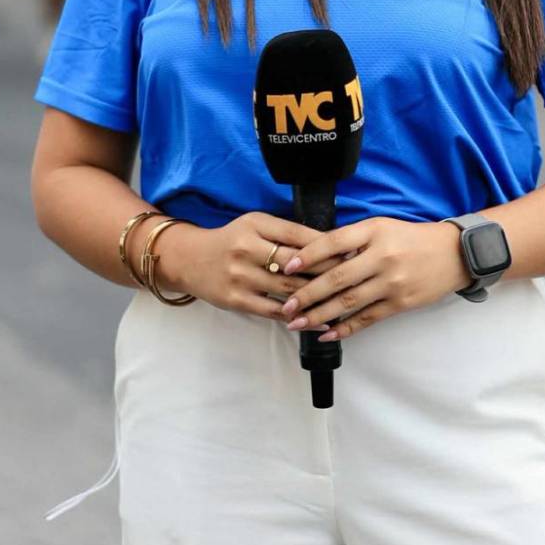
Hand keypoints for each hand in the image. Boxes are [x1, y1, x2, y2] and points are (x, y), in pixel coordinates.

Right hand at [155, 212, 348, 318]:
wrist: (189, 260)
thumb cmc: (231, 241)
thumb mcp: (255, 225)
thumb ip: (287, 233)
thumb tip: (330, 245)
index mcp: (256, 224)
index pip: (300, 235)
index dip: (329, 246)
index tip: (352, 253)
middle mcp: (247, 248)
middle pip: (298, 264)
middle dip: (330, 272)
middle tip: (355, 279)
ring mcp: (241, 276)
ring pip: (289, 289)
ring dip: (319, 298)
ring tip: (344, 301)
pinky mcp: (237, 300)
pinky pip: (274, 311)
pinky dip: (300, 316)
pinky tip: (319, 320)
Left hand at [278, 217, 468, 340]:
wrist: (454, 254)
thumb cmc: (411, 238)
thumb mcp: (381, 227)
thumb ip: (352, 239)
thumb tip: (314, 256)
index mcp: (374, 231)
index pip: (333, 243)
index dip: (307, 256)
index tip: (287, 267)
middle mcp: (382, 256)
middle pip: (337, 278)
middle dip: (307, 294)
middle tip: (286, 306)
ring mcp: (392, 282)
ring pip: (348, 303)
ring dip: (319, 316)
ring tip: (298, 324)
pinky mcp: (400, 303)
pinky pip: (367, 318)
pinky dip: (345, 329)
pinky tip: (327, 334)